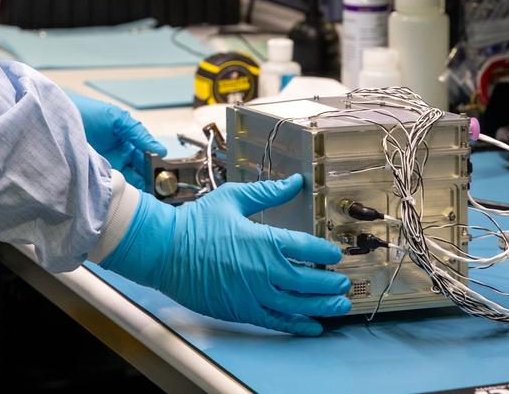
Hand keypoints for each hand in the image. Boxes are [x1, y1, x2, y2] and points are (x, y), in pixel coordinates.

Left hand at [68, 93, 165, 190]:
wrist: (59, 120)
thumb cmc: (87, 113)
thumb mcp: (116, 118)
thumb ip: (138, 133)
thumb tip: (159, 150)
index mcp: (126, 142)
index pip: (145, 157)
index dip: (154, 165)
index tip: (162, 173)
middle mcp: (118, 156)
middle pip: (138, 172)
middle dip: (148, 179)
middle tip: (157, 187)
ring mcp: (106, 168)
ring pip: (127, 182)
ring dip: (136, 187)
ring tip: (145, 193)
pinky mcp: (94, 177)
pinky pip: (110, 186)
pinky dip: (119, 190)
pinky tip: (126, 193)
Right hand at [101, 174, 350, 335]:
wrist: (164, 251)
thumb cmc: (196, 223)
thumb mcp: (233, 199)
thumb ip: (267, 193)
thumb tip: (294, 182)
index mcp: (263, 241)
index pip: (307, 248)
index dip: (325, 252)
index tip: (335, 254)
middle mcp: (263, 271)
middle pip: (308, 281)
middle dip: (330, 284)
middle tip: (344, 282)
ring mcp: (252, 294)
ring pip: (297, 305)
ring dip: (322, 307)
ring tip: (338, 306)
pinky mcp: (241, 309)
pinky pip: (276, 321)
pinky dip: (297, 325)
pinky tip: (311, 325)